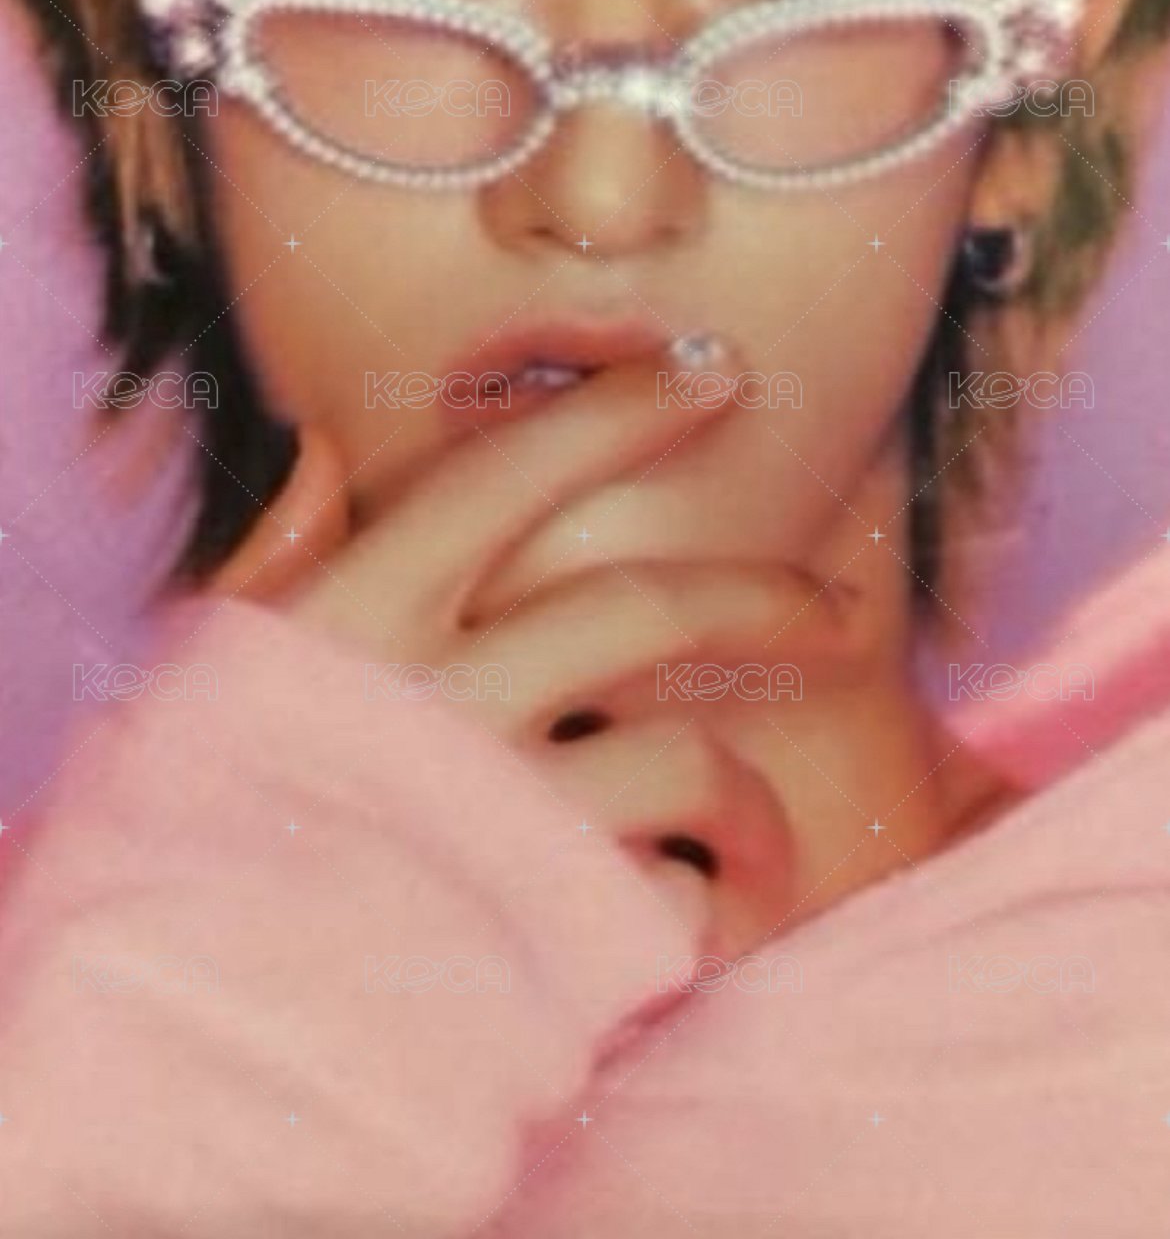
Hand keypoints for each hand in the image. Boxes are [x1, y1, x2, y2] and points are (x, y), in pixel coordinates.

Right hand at [208, 355, 795, 955]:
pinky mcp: (546, 935)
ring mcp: (502, 817)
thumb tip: (325, 452)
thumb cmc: (199, 821)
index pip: (508, 473)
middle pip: (645, 606)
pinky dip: (700, 910)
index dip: (622, 408)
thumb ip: (279, 558)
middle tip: (839, 609)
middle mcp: (443, 699)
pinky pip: (676, 901)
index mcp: (359, 616)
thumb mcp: (215, 671)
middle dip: (765, 594)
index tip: (713, 372)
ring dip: (754, 802)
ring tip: (760, 829)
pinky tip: (687, 922)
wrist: (182, 1025)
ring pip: (693, 766)